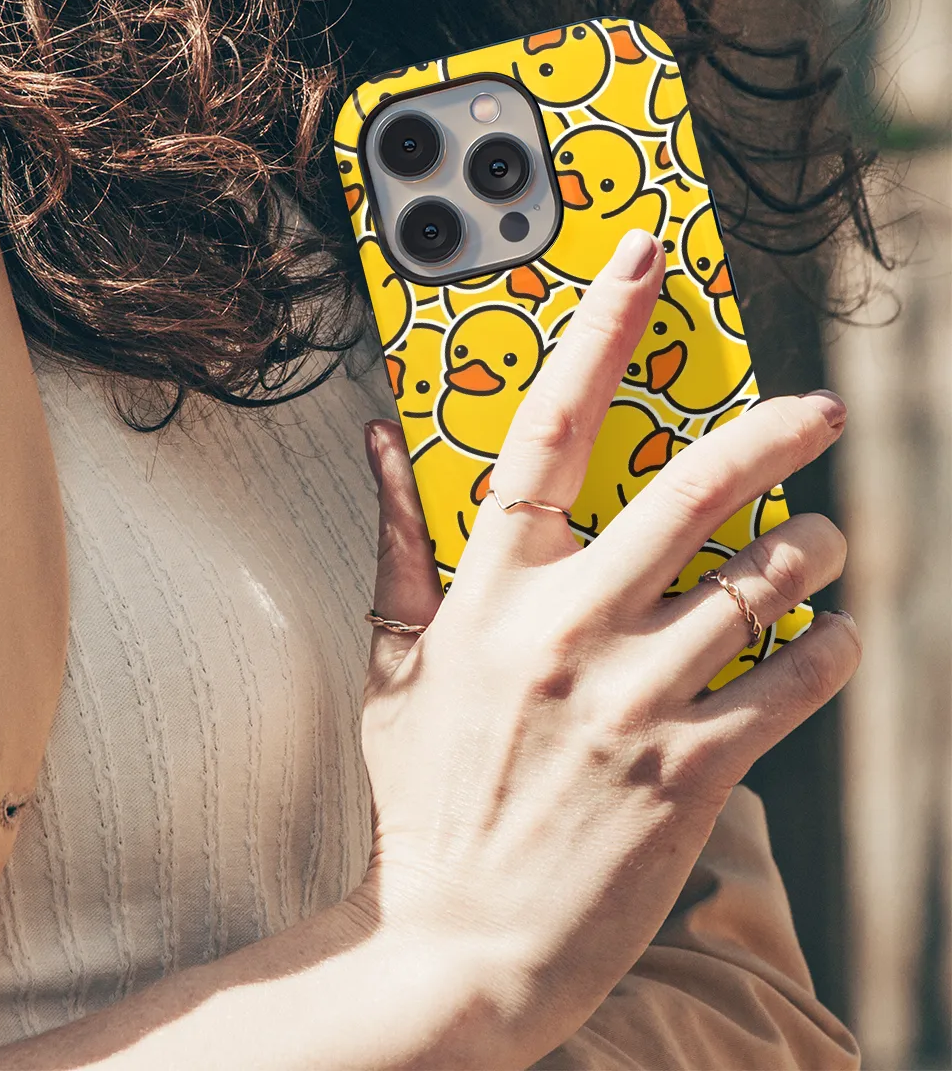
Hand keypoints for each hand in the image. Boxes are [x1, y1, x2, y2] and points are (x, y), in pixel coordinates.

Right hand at [357, 229, 859, 1065]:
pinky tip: (828, 636)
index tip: (643, 264)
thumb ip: (396, 544)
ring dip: (811, 552)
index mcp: (489, 594)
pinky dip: (826, 647)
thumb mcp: (394, 664)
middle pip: (689, 491)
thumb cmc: (425, 796)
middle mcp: (566, 630)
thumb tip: (379, 441)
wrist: (458, 941)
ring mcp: (633, 699)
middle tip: (816, 409)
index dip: (597, 332)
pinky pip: (790, 682)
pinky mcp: (691, 770)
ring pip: (759, 584)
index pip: (546, 430)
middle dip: (771, 434)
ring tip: (824, 544)